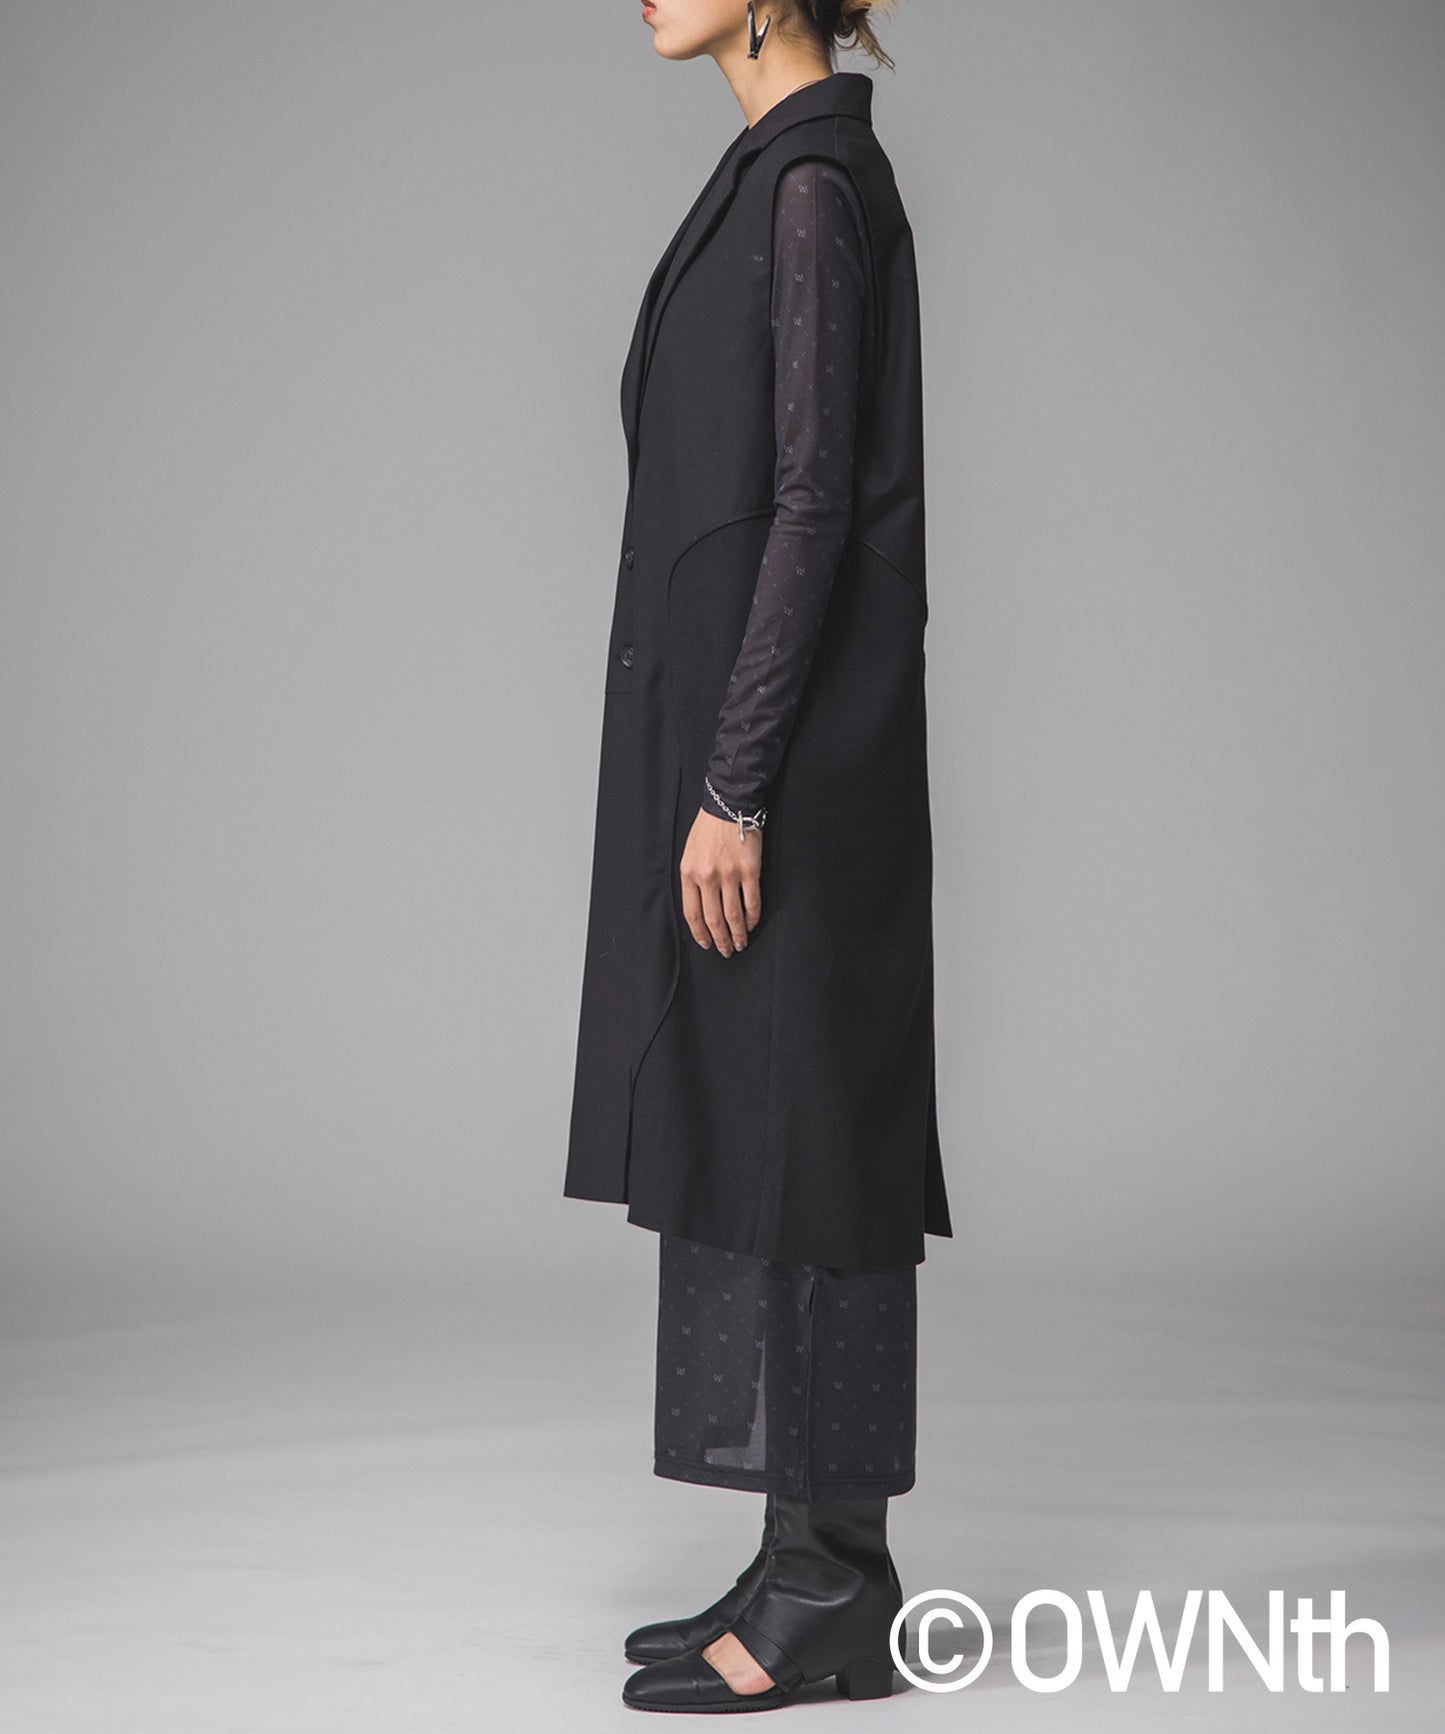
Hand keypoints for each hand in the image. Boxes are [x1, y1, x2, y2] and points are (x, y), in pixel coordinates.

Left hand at [680, 807, 761, 955]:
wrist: (729, 805)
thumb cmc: (708, 829)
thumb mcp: (690, 854)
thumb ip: (693, 879)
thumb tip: (701, 907)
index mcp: (689, 873)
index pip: (692, 913)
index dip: (700, 933)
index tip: (707, 944)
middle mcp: (708, 877)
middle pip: (713, 919)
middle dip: (720, 940)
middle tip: (727, 951)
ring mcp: (729, 874)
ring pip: (733, 915)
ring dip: (738, 934)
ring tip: (741, 944)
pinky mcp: (750, 870)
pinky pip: (752, 902)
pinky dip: (753, 917)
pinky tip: (752, 924)